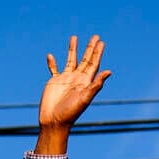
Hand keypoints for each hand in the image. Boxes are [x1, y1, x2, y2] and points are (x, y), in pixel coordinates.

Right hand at [33, 35, 110, 153]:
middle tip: (95, 36)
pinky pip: (53, 69)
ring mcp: (65, 80)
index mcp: (85, 82)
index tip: (101, 42)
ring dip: (72, 50)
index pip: (94, 64)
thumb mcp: (85, 98)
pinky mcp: (54, 82)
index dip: (97, 53)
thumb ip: (96, 85)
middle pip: (85, 60)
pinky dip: (52, 63)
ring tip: (74, 37)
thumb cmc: (71, 112)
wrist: (54, 121)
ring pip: (70, 60)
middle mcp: (77, 79)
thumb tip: (109, 71)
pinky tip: (50, 55)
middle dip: (90, 48)